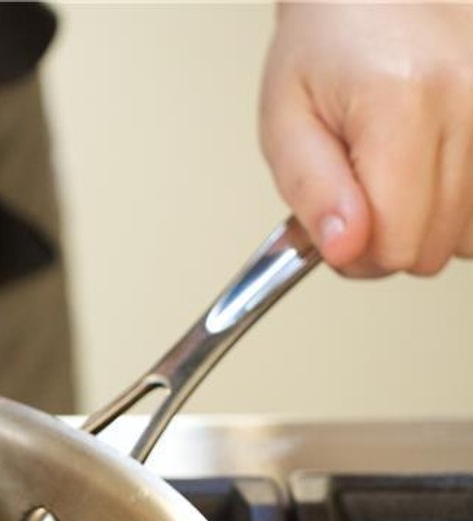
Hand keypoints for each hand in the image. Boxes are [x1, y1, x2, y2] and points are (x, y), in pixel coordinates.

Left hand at [259, 2, 472, 276]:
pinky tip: (436, 169)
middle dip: (392, 239)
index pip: (396, 243)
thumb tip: (344, 250)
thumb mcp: (286, 120)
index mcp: (402, 102)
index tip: (339, 226)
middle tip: (364, 194)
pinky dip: (463, 202)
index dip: (356, 253)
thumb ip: (311, 191)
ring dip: (432, 222)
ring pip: (472, 235)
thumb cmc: (328, 45)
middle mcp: (471, 99)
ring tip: (401, 172)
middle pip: (437, 247)